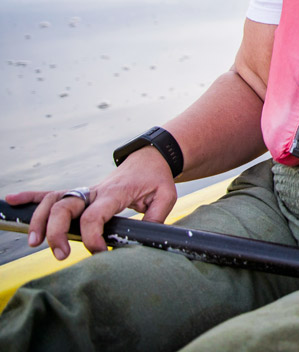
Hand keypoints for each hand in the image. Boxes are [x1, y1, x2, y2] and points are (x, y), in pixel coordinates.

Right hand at [5, 146, 176, 259]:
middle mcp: (95, 191)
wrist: (150, 159)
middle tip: (61, 255)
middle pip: (65, 207)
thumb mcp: (167, 196)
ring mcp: (85, 191)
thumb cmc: (156, 179)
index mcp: (115, 193)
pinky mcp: (80, 193)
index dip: (92, 236)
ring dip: (40, 221)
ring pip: (53, 201)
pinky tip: (11, 201)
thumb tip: (144, 239)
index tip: (99, 251)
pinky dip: (30, 197)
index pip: (94, 215)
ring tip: (35, 243)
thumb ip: (155, 217)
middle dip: (57, 232)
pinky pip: (51, 193)